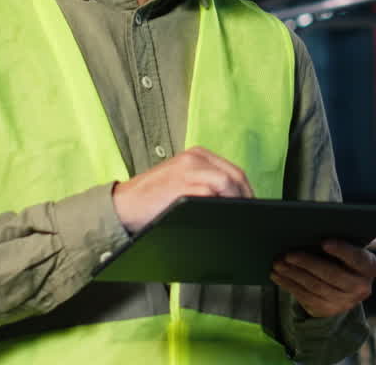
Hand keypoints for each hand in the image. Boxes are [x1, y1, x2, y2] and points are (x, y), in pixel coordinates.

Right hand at [111, 146, 253, 233]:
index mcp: (197, 155)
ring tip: (238, 218)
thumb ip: (205, 184)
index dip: (247, 190)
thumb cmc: (153, 199)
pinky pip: (210, 194)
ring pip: (226, 183)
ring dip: (236, 201)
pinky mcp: (181, 185)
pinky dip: (220, 206)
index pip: (233, 171)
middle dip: (246, 197)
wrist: (123, 205)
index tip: (251, 207)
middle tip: (250, 216)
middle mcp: (194, 158)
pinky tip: (222, 218)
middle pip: (234, 176)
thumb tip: (234, 201)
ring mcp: (188, 170)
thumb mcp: (181, 182)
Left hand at [270, 239, 375, 318]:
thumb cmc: (343, 259)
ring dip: (293, 274)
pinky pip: (306, 297)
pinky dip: (289, 285)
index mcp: (369, 267)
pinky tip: (278, 275)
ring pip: (315, 287)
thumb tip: (309, 230)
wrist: (345, 288)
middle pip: (332, 275)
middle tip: (288, 254)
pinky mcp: (327, 310)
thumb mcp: (347, 250)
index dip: (342, 251)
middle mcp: (360, 287)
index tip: (324, 242)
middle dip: (308, 264)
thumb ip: (337, 242)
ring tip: (278, 263)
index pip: (358, 258)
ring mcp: (344, 302)